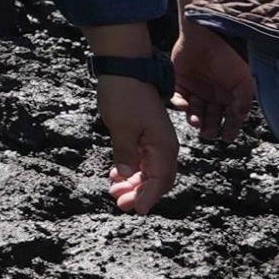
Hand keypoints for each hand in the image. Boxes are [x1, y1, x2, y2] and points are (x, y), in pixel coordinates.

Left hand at [99, 74, 178, 211]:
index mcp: (164, 146)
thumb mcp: (121, 128)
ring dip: (134, 183)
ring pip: (148, 170)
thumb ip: (125, 155)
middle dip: (140, 193)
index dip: (149, 197)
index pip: (160, 180)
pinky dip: (130, 169)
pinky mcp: (144, 134)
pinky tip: (116, 176)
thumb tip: (126, 176)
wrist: (123, 68)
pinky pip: (141, 158)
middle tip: (119, 204)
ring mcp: (154, 139)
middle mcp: (164, 145)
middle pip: (157, 179)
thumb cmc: (124, 96)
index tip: (136, 210)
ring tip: (114, 192)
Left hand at [175, 25, 256, 144]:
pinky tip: (185, 106)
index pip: (230, 118)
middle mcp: (213, 96)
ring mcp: (196, 91)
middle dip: (210, 127)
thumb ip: (244, 100)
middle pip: (211, 118)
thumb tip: (240, 118)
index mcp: (229, 97)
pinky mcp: (180, 84)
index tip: (227, 138)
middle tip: (208, 133)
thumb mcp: (243, 80)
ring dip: (195, 118)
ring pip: (195, 111)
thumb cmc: (227, 57)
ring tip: (196, 122)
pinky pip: (179, 99)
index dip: (229, 129)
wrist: (205, 37)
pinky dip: (181, 104)